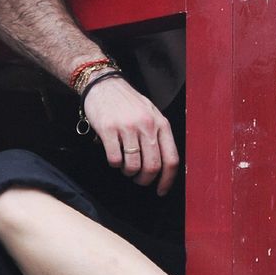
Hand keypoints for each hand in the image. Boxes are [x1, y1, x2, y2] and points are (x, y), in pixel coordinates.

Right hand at [82, 75, 180, 194]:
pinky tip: (114, 157)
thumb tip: (163, 166)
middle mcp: (147, 125)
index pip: (171, 159)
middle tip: (138, 180)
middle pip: (152, 166)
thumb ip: (158, 135)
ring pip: (133, 166)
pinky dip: (114, 164)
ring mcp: (127, 127)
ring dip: (129, 172)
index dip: (167, 180)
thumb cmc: (128, 102)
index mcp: (161, 123)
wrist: (104, 84)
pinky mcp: (108, 129)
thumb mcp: (151, 114)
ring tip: (125, 166)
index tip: (161, 190)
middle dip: (145, 180)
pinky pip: (114, 159)